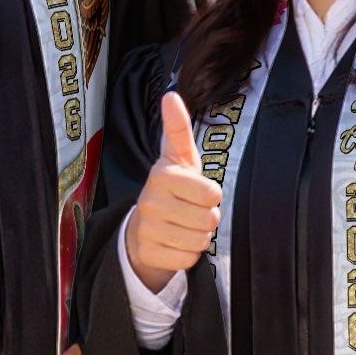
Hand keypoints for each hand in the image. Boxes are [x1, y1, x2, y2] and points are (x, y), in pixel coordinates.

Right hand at [124, 91, 221, 292]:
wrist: (143, 227)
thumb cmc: (172, 188)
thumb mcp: (179, 157)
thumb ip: (178, 128)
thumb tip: (171, 95)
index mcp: (162, 174)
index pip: (212, 193)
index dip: (211, 194)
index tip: (197, 190)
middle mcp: (150, 201)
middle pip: (209, 219)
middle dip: (207, 218)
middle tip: (191, 211)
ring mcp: (146, 229)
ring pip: (200, 241)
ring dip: (198, 236)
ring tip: (183, 226)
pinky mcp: (147, 253)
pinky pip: (188, 259)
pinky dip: (188, 254)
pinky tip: (174, 243)